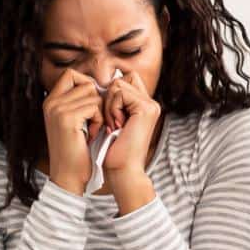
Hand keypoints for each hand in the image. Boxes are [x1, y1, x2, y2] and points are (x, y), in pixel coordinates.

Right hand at [40, 69, 101, 194]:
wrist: (69, 175)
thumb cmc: (78, 151)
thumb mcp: (76, 122)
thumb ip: (80, 103)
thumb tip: (100, 84)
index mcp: (51, 101)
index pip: (72, 74)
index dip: (89, 85)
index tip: (95, 106)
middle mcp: (51, 102)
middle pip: (86, 82)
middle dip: (98, 101)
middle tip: (94, 122)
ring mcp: (57, 109)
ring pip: (93, 94)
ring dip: (100, 113)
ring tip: (92, 130)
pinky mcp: (67, 118)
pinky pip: (95, 106)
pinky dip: (99, 121)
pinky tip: (91, 135)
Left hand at [97, 67, 160, 200]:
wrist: (123, 170)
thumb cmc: (113, 151)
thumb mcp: (111, 121)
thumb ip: (112, 102)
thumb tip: (99, 82)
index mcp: (143, 106)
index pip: (123, 81)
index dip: (109, 93)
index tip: (107, 117)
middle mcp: (150, 103)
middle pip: (121, 79)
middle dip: (108, 97)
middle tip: (110, 120)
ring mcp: (150, 105)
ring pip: (118, 84)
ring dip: (108, 104)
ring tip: (113, 125)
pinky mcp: (146, 108)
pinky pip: (119, 92)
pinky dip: (112, 108)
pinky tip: (116, 125)